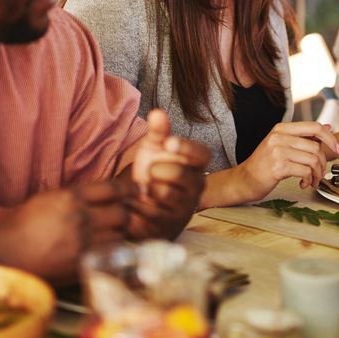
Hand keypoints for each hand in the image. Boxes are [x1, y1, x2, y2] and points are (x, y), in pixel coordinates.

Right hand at [0, 182, 131, 281]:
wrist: (4, 255)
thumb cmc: (19, 226)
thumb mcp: (45, 200)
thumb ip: (72, 197)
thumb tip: (97, 196)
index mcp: (70, 197)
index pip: (111, 189)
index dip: (128, 190)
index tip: (137, 191)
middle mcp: (81, 217)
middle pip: (121, 213)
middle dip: (124, 216)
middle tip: (120, 219)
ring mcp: (83, 242)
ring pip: (119, 236)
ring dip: (118, 236)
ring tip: (109, 237)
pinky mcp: (82, 264)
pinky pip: (108, 256)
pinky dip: (109, 254)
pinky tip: (102, 253)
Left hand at [126, 109, 208, 238]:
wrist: (141, 205)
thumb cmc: (153, 173)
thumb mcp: (153, 149)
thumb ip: (158, 132)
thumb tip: (157, 112)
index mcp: (196, 165)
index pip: (202, 154)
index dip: (187, 148)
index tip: (169, 142)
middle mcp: (197, 187)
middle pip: (180, 173)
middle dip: (157, 170)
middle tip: (150, 173)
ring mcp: (186, 207)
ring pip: (165, 193)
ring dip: (147, 189)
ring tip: (145, 189)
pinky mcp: (171, 225)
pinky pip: (153, 212)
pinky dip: (138, 205)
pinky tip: (136, 202)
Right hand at [240, 121, 338, 198]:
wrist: (243, 180)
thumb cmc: (263, 164)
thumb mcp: (280, 145)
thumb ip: (302, 137)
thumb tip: (327, 126)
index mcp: (281, 128)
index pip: (314, 126)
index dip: (330, 137)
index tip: (337, 149)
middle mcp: (279, 136)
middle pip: (316, 147)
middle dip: (322, 163)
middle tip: (319, 173)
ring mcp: (278, 151)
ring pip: (313, 159)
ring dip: (317, 174)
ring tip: (312, 180)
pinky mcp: (278, 166)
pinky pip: (305, 171)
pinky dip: (309, 179)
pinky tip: (303, 184)